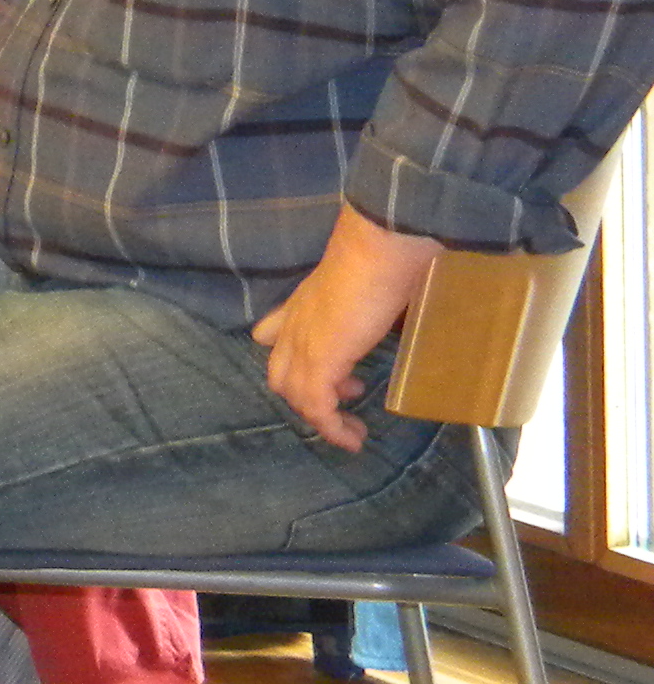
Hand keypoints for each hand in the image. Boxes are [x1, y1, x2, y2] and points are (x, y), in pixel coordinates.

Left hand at [249, 207, 443, 451]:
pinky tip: (353, 439)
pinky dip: (331, 428)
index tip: (337, 374)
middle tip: (350, 396)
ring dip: (323, 417)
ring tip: (354, 428)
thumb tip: (410, 295)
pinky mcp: (318, 361)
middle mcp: (296, 323)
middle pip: (281, 372)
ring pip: (294, 394)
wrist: (383, 244)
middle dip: (309, 394)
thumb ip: (382, 291)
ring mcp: (302, 342)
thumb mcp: (380, 276)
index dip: (295, 360)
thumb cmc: (391, 253)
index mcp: (306, 303)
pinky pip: (315, 407)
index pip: (274, 335)